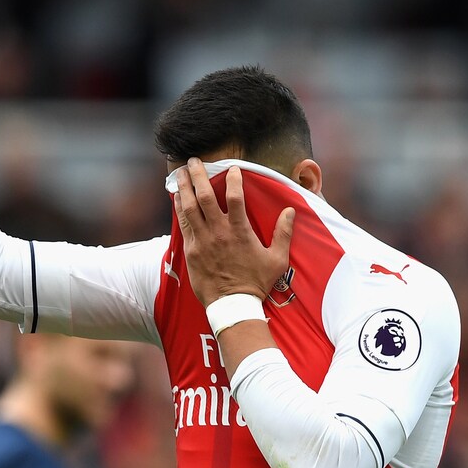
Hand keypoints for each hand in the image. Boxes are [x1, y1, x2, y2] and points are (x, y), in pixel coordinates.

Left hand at [173, 159, 294, 306]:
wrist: (233, 305)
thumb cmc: (256, 283)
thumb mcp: (277, 260)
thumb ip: (283, 233)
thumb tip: (290, 211)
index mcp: (240, 232)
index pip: (235, 197)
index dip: (233, 179)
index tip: (233, 169)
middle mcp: (219, 233)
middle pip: (205, 197)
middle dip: (199, 176)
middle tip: (195, 161)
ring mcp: (202, 241)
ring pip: (189, 208)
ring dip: (184, 188)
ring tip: (181, 172)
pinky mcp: (191, 251)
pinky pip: (183, 224)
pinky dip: (179, 208)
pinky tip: (176, 197)